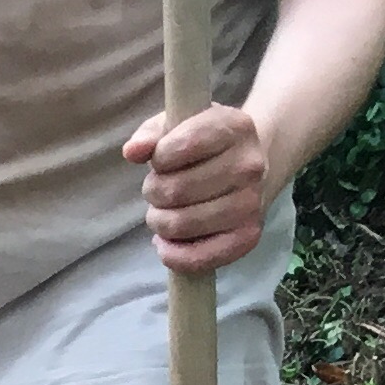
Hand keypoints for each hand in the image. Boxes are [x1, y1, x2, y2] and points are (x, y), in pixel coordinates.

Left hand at [124, 100, 270, 273]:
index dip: (159, 157)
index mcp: (235, 128)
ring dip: (159, 222)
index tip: (161, 161)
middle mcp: (249, 166)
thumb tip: (132, 151)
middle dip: (154, 192)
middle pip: (177, 190)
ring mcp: (251, 204)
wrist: (247, 169)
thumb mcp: (178, 125)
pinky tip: (165, 242)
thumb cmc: (203, 145)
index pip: (185, 145)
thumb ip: (151, 134)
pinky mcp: (247, 238)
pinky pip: (198, 258)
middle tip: (157, 191)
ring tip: (163, 212)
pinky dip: (171, 254)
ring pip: (181, 224)